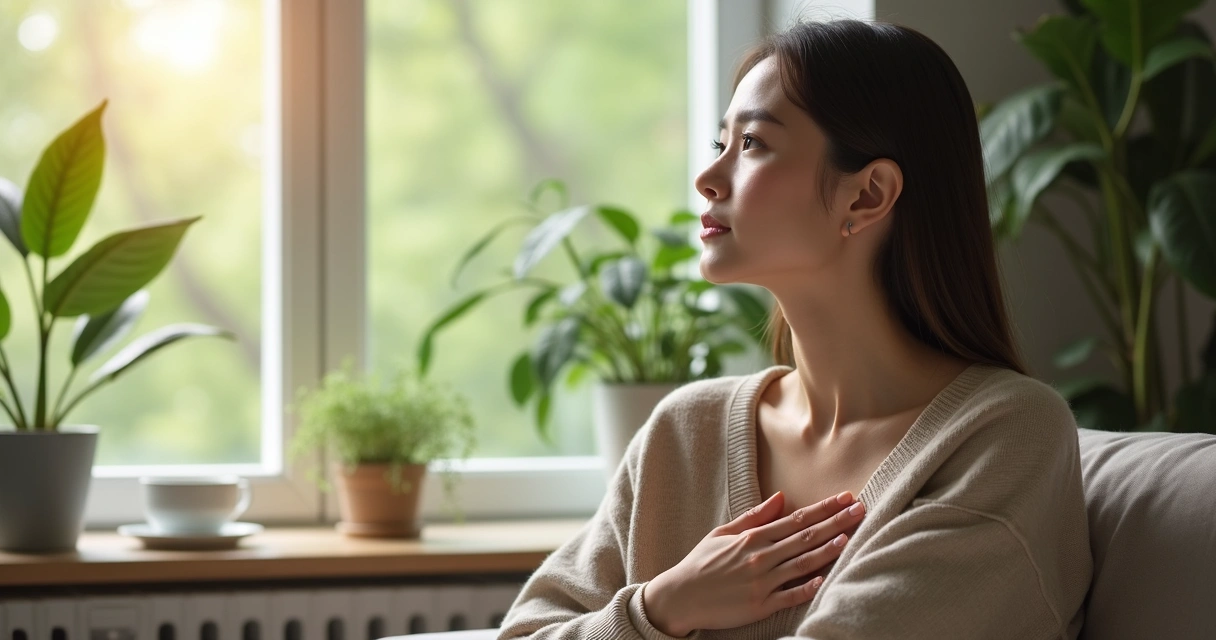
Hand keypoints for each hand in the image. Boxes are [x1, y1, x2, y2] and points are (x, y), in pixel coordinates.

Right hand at [643, 490, 865, 636]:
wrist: (679, 597)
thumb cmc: (700, 563)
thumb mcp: (722, 533)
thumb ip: (754, 517)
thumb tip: (781, 498)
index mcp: (752, 538)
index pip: (796, 519)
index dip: (823, 508)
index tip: (845, 498)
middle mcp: (760, 557)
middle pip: (805, 537)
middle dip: (835, 522)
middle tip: (860, 509)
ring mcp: (761, 582)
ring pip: (802, 563)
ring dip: (827, 549)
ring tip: (849, 537)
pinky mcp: (760, 605)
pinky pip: (790, 596)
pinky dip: (808, 587)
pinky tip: (825, 578)